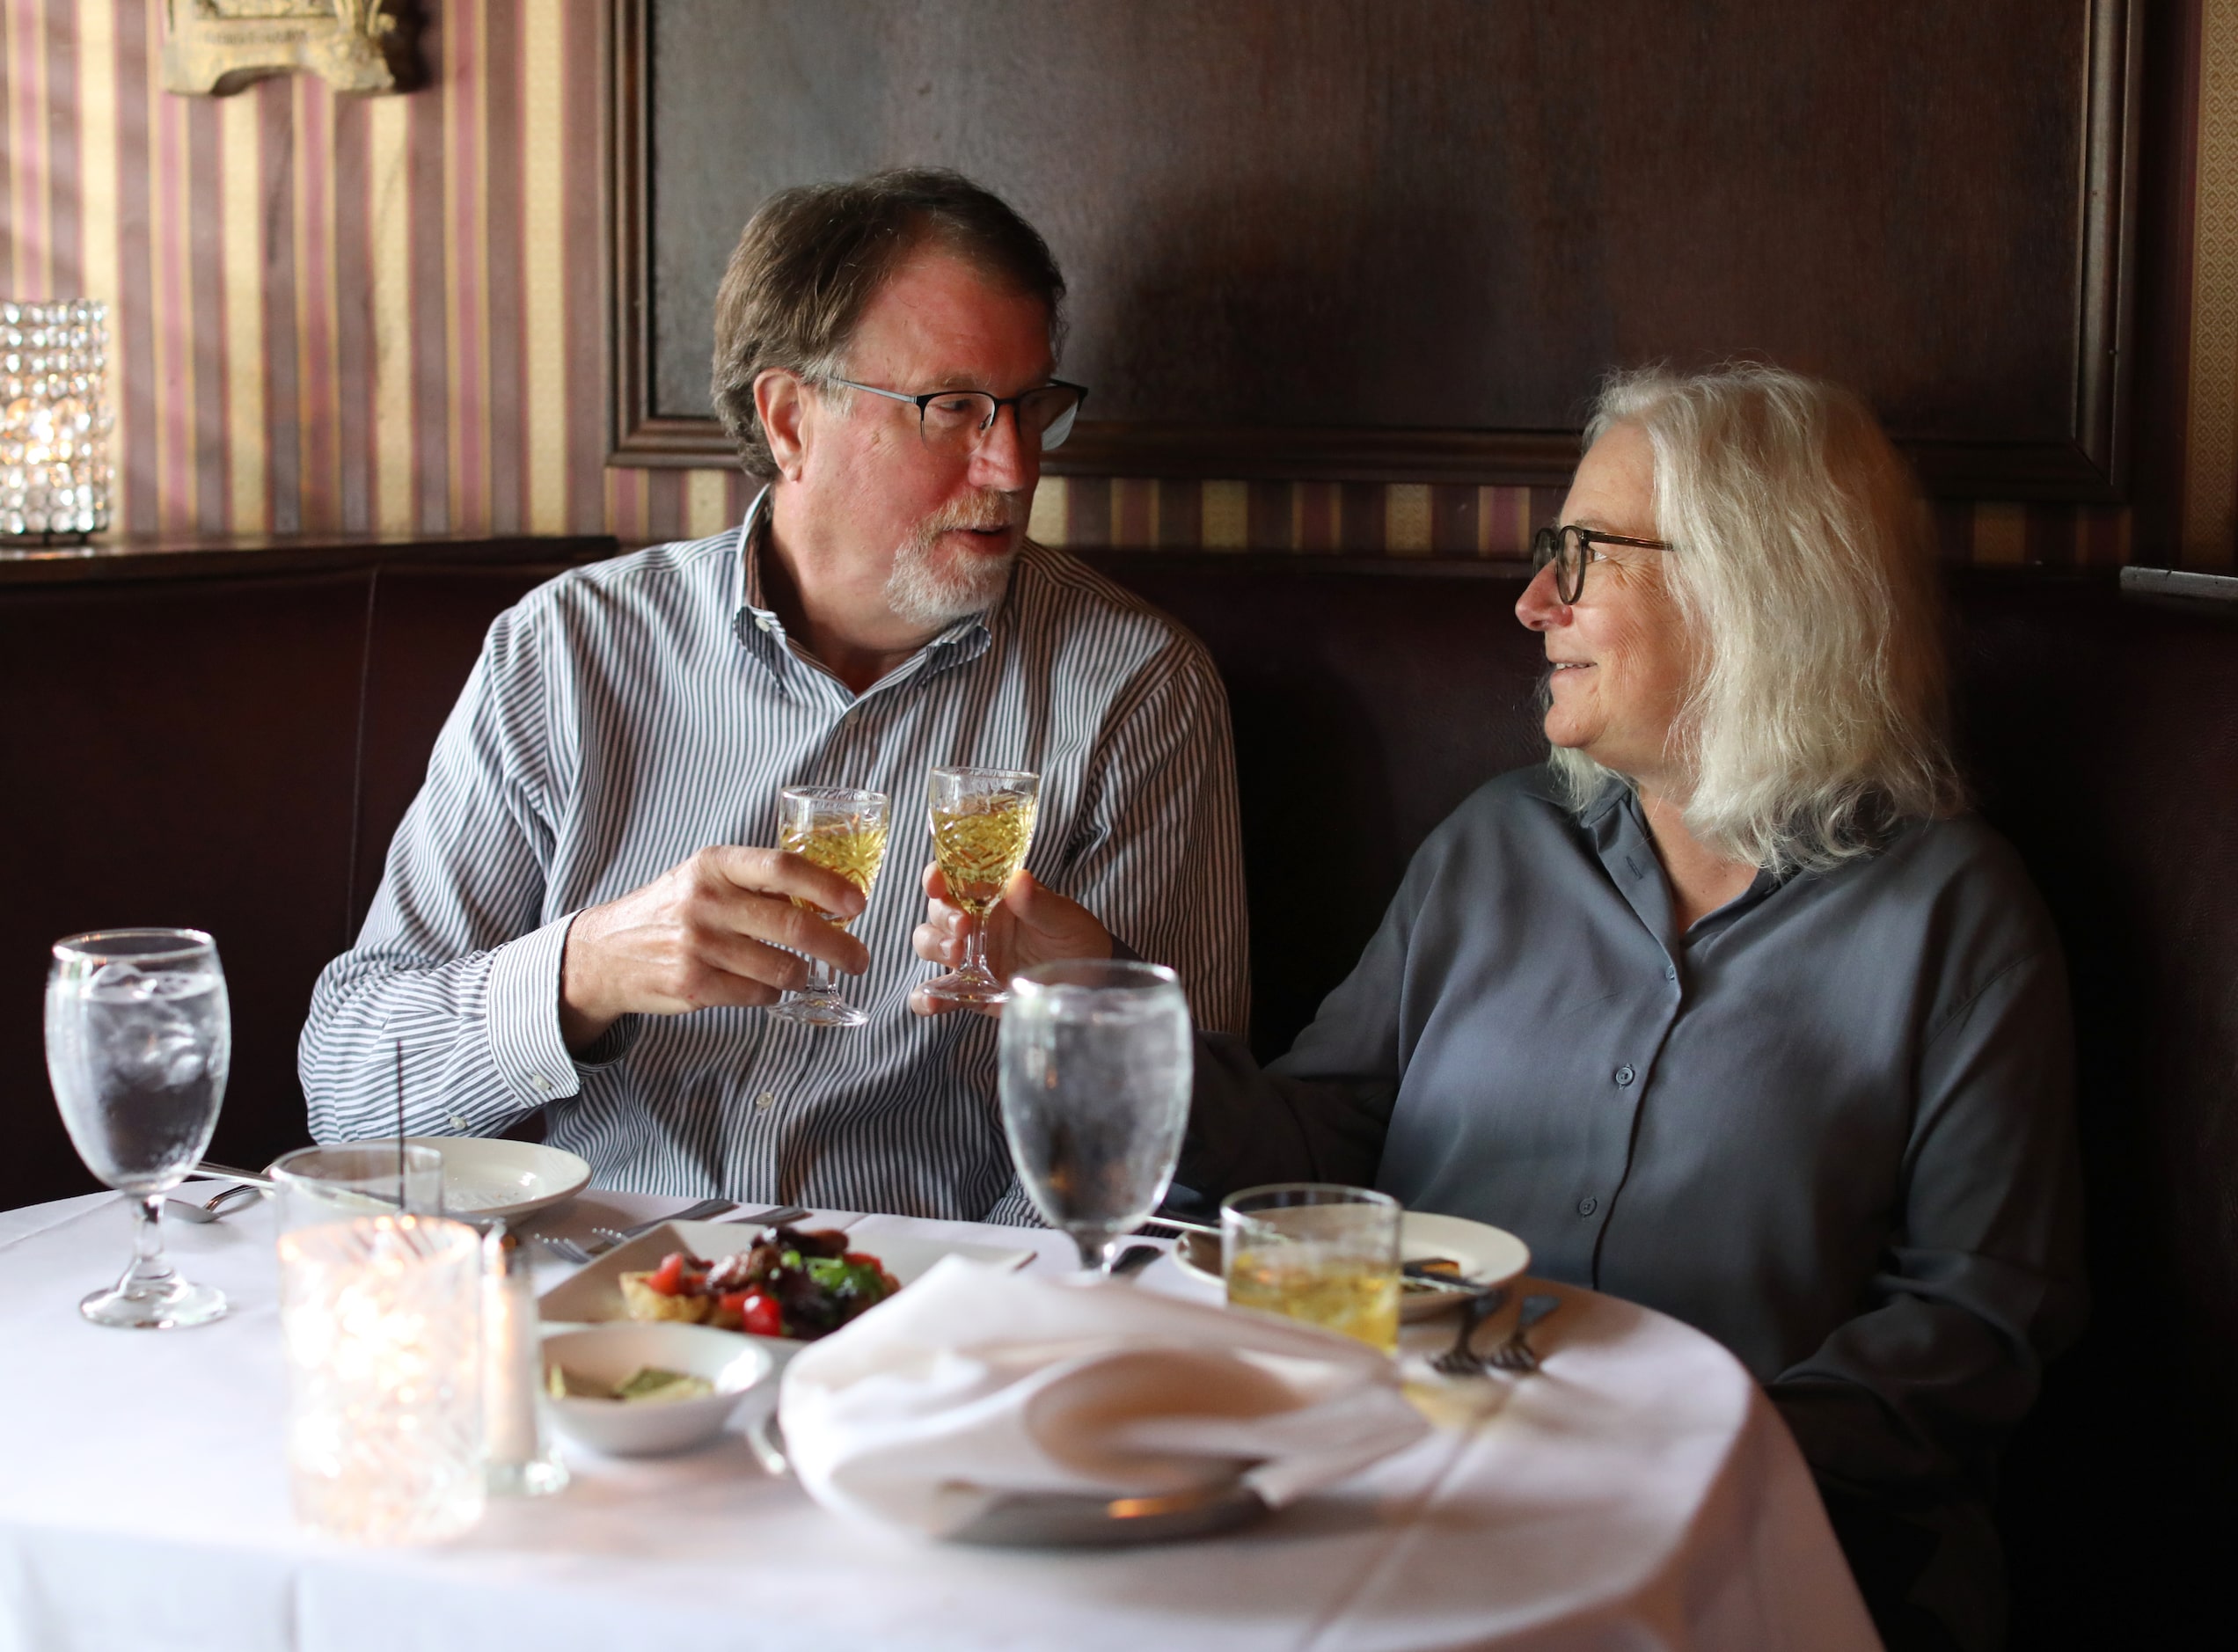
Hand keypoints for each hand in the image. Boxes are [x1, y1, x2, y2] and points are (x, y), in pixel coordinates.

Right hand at [558, 846, 868, 1048]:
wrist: (608, 953)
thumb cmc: (672, 911)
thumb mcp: (705, 879)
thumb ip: (756, 883)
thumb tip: (831, 896)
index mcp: (713, 865)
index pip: (782, 867)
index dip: (827, 886)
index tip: (857, 904)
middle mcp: (705, 902)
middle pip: (793, 924)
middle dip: (839, 945)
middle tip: (860, 957)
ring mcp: (698, 946)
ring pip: (782, 966)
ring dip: (803, 973)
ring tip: (803, 970)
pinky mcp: (695, 986)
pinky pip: (759, 993)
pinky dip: (773, 991)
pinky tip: (764, 983)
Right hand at [908, 863, 1113, 1016]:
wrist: (1091, 980)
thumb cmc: (1076, 937)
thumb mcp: (1065, 918)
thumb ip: (1040, 903)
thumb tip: (1020, 880)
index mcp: (993, 896)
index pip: (955, 878)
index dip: (937, 876)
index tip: (936, 882)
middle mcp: (976, 924)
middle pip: (938, 912)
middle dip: (942, 917)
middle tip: (963, 927)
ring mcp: (970, 958)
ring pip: (931, 946)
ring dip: (934, 947)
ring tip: (955, 954)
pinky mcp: (971, 991)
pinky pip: (941, 993)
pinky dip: (927, 997)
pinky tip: (930, 1002)